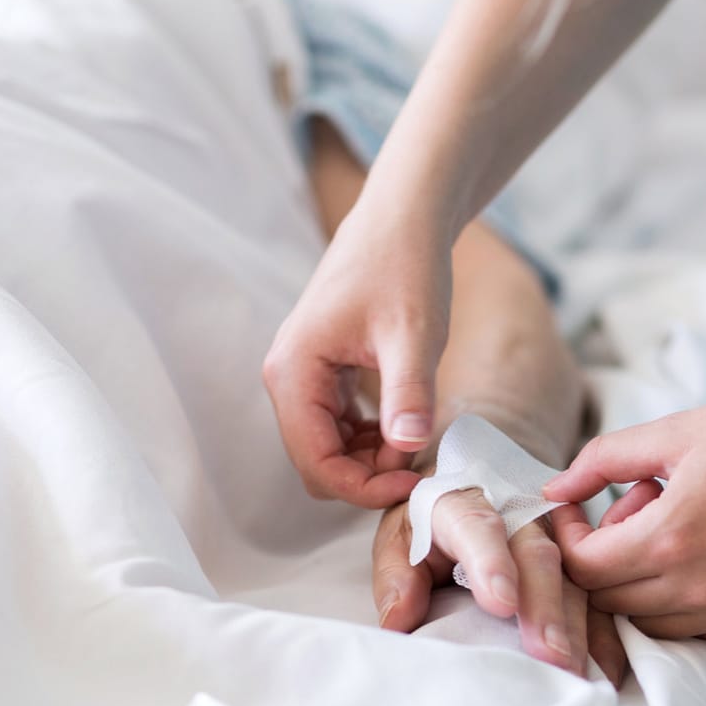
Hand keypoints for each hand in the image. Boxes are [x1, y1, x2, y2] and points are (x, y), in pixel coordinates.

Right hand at [265, 209, 452, 507]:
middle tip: (420, 465)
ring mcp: (302, 375)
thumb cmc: (406, 266)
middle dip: (366, 476)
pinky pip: (337, 426)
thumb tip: (409, 445)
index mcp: (293, 372)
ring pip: (327, 448)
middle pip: (316, 463)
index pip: (316, 463)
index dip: (364, 487)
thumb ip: (409, 391)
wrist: (402, 218)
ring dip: (370, 460)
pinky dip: (370, 438)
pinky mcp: (322, 371)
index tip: (416, 482)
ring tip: (417, 441)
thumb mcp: (415, 333)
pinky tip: (406, 425)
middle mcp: (286, 377)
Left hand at [371, 490, 632, 685]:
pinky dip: (602, 635)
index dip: (490, 562)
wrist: (471, 490)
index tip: (500, 604)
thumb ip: (397, 576)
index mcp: (462, 501)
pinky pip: (597, 596)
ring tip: (577, 673)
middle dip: (545, 606)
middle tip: (549, 655)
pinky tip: (604, 670)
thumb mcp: (400, 539)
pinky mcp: (578, 562)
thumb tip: (398, 621)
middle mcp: (517, 514)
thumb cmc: (430, 525)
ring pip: (574, 577)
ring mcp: (555, 537)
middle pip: (537, 554)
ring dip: (578, 628)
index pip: (478, 526)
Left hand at [542, 383, 705, 641]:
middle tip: (633, 505)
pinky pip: (699, 630)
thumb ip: (603, 459)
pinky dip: (683, 601)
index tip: (581, 506)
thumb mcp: (677, 430)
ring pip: (652, 625)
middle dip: (603, 558)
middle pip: (610, 603)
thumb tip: (554, 490)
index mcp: (673, 538)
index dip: (569, 539)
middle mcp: (704, 590)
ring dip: (642, 583)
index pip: (583, 570)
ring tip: (674, 524)